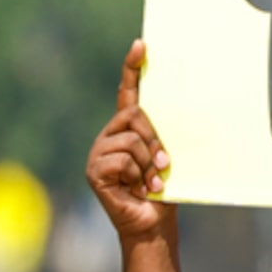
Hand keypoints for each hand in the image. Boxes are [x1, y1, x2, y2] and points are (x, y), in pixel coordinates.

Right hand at [86, 40, 174, 245]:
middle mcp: (110, 137)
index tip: (141, 45)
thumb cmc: (163, 193)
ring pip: (130, 138)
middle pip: (133, 114)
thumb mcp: (166, 158)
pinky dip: (136, 174)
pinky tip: (138, 189)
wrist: (153, 225)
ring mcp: (99, 153)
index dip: (132, 69)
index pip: (127, 93)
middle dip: (154, 138)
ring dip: (147, 162)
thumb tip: (177, 116)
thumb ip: (162, 137)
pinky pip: (121, 158)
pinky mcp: (95, 170)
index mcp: (128, 130)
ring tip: (150, 182)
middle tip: (162, 164)